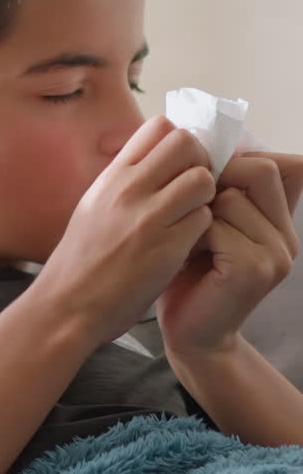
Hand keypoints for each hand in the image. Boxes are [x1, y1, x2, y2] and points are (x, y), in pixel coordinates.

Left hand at [157, 151, 301, 357]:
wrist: (190, 337)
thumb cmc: (189, 278)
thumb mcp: (211, 227)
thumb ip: (225, 192)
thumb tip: (217, 135)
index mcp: (281, 222)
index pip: (278, 162)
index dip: (237, 160)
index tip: (206, 179)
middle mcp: (288, 237)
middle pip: (260, 169)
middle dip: (217, 179)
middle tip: (191, 208)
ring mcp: (276, 254)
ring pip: (232, 197)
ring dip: (198, 212)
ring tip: (187, 239)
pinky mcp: (254, 270)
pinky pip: (218, 225)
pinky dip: (193, 234)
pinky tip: (185, 256)